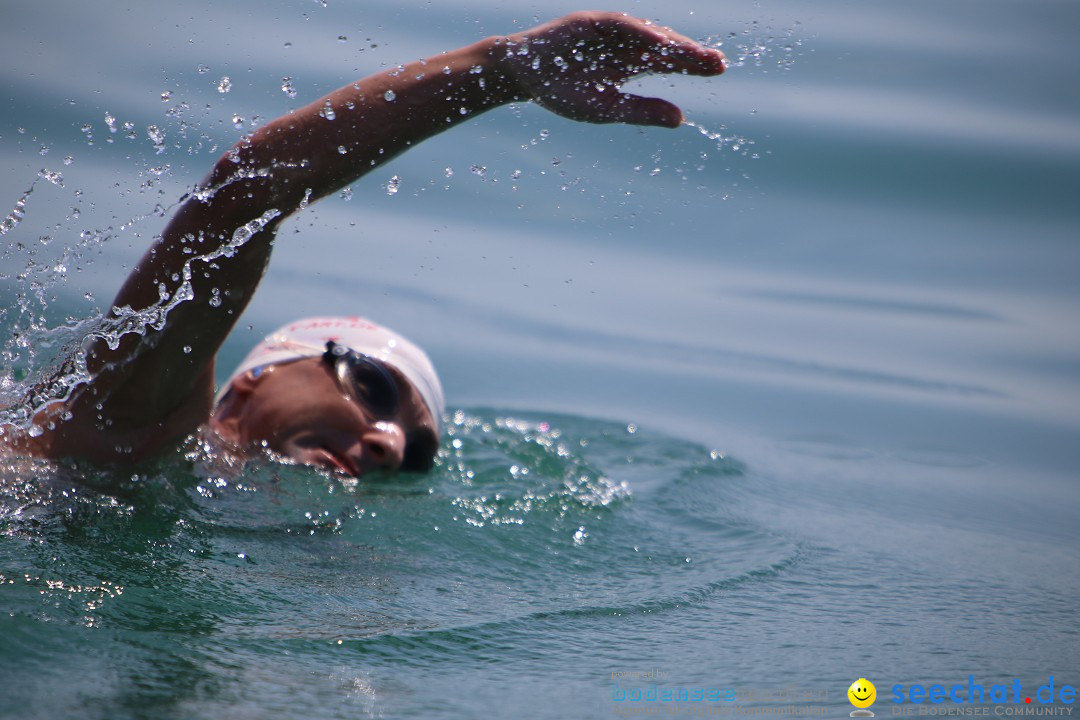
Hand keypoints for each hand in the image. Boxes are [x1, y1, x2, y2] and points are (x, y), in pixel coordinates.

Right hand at [497, 11, 725, 127]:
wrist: (521, 75)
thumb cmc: (562, 93)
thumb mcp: (606, 108)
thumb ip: (641, 111)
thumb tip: (681, 118)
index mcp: (630, 64)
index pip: (668, 61)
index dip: (693, 62)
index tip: (719, 67)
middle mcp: (625, 44)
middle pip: (664, 46)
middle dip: (691, 53)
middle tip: (719, 63)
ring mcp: (608, 31)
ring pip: (647, 34)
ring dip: (671, 43)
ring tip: (697, 55)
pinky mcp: (589, 22)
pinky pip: (620, 26)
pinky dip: (640, 33)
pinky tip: (660, 42)